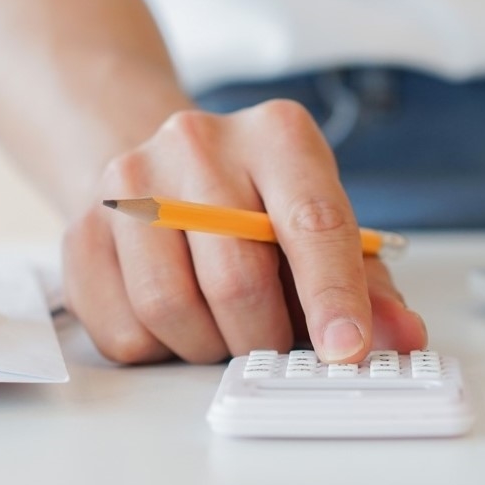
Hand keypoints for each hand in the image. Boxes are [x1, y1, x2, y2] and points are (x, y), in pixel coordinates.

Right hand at [61, 99, 427, 363]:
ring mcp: (131, 180)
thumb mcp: (320, 224)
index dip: (333, 297)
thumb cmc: (256, 204)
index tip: (344, 350)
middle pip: (236, 277)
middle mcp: (199, 142)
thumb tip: (401, 335)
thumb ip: (366, 283)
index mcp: (277, 135)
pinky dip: (158, 348)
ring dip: (207, 347)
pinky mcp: (82, 227)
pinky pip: (121, 328)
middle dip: (263, 336)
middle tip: (271, 341)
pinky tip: (174, 319)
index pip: (312, 222)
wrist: (161, 168)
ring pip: (169, 308)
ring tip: (222, 328)